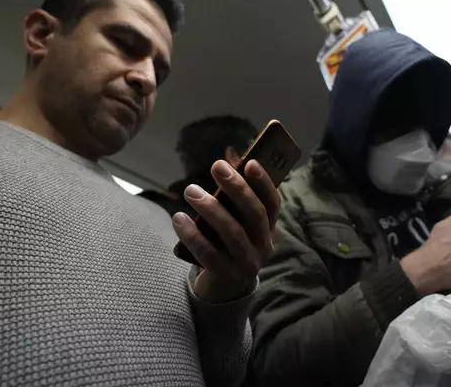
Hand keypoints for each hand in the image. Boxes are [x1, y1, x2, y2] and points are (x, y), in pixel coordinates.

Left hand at [172, 160, 279, 302]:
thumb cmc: (226, 245)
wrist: (223, 289)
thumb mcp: (235, 224)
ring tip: (191, 190)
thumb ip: (233, 202)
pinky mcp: (225, 276)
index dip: (264, 183)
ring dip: (211, 208)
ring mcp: (246, 263)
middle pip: (254, 214)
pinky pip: (208, 254)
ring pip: (232, 233)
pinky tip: (178, 218)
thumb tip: (223, 166)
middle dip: (236, 188)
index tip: (250, 162)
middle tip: (216, 166)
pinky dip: (192, 235)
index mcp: (268, 229)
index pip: (272, 203)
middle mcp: (263, 246)